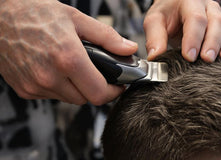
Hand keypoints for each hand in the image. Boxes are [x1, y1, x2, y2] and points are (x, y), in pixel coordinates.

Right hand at [0, 0, 137, 104]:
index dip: (113, 92)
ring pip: (69, 99)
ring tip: (74, 67)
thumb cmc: (33, 12)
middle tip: (97, 73)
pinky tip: (56, 69)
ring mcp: (35, 86)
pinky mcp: (24, 89)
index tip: (118, 85)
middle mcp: (49, 77)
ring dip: (77, 88)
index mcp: (67, 59)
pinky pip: (52, 96)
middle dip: (96, 88)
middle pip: (86, 99)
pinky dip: (59, 87)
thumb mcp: (76, 19)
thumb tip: (128, 49)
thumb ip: (107, 37)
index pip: (99, 94)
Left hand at [144, 0, 220, 62]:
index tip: (188, 56)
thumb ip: (155, 38)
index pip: (195, 18)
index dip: (193, 38)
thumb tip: (156, 57)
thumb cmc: (166, 14)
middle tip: (207, 59)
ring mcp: (218, 18)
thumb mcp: (155, 21)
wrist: (174, 9)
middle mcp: (207, 8)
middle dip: (212, 43)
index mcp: (189, 2)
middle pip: (217, 22)